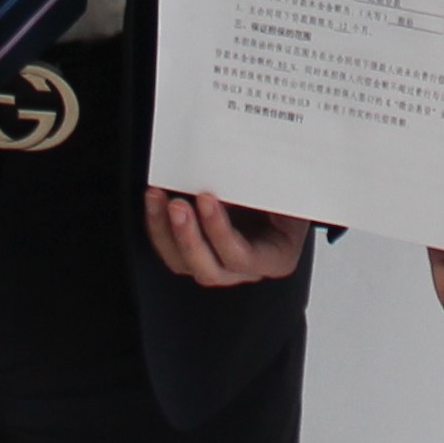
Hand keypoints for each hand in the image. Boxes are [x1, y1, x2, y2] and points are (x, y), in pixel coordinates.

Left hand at [143, 188, 312, 287]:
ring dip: (166, 231)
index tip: (208, 199)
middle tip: (178, 205)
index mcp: (276, 257)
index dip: (221, 232)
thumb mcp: (289, 188)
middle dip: (188, 238)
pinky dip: (158, 224)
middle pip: (209, 270)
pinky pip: (170, 247)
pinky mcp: (195, 247)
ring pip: (183, 262)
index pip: (243, 258)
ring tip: (157, 198)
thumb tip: (240, 172)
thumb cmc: (288, 187)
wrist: (278, 182)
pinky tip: (155, 199)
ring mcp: (217, 259)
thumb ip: (270, 187)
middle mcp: (244, 267)